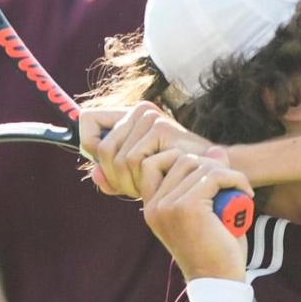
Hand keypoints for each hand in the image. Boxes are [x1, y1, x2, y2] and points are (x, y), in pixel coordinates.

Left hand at [80, 103, 214, 198]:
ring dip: (128, 182)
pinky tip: (157, 184)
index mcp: (130, 117)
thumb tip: (95, 174)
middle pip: (102, 148)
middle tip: (135, 189)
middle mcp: (139, 111)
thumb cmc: (176, 178)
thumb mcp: (139, 179)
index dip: (89, 145)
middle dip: (115, 177)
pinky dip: (141, 179)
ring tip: (149, 188)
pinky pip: (133, 160)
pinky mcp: (160, 127)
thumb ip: (114, 178)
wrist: (212, 175)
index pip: (88, 120)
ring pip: (116, 156)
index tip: (105, 166)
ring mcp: (150, 117)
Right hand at [142, 148, 252, 281]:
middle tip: (230, 184)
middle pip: (180, 159)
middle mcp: (154, 206)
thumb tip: (216, 149)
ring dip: (225, 173)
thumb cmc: (216, 252)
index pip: (151, 163)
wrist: (219, 283)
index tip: (208, 175)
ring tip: (240, 192)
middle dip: (209, 165)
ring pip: (198, 165)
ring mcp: (168, 205)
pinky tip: (246, 195)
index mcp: (152, 208)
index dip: (181, 159)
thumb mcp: (207, 213)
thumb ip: (207, 182)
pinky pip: (215, 176)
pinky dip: (236, 179)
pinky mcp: (187, 207)